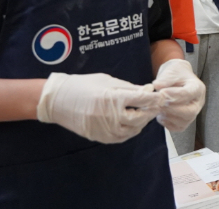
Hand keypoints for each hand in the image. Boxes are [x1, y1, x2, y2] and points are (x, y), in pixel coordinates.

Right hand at [36, 72, 162, 143]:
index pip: (143, 100)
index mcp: (113, 98)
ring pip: (133, 130)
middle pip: (141, 117)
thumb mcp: (108, 80)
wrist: (58, 100)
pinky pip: (121, 137)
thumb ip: (129, 88)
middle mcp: (110, 115)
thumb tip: (148, 90)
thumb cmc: (83, 85)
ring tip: (144, 114)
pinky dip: (130, 131)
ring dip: (142, 122)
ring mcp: (104, 129)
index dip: (155, 98)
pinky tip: (132, 123)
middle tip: (156, 106)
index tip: (161, 96)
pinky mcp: (99, 137)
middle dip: (151, 111)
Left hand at [152, 59, 205, 132]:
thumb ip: (165, 79)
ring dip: (168, 116)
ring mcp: (193, 113)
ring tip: (158, 107)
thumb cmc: (176, 74)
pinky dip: (168, 123)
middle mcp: (198, 102)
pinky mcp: (185, 120)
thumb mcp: (171, 71)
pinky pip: (178, 127)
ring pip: (184, 121)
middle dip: (172, 109)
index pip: (189, 94)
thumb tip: (157, 86)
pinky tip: (161, 115)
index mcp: (198, 88)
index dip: (174, 95)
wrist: (177, 79)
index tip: (161, 92)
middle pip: (190, 112)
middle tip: (159, 103)